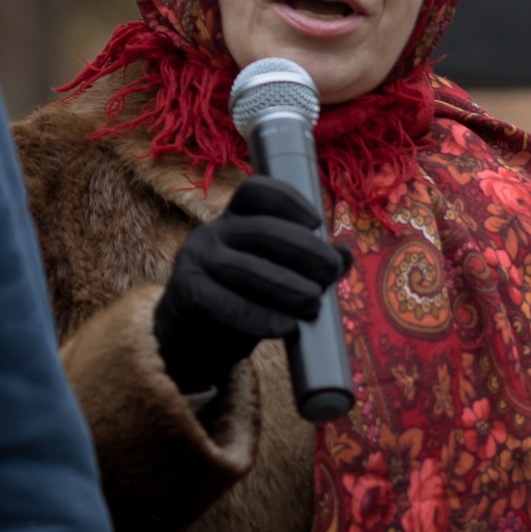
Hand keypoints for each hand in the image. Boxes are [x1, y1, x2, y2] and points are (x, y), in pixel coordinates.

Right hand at [152, 177, 350, 394]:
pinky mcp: (186, 293)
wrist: (198, 339)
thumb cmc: (247, 297)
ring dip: (287, 285)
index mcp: (236, 219)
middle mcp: (213, 232)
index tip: (317, 223)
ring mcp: (195, 261)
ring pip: (244, 267)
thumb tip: (344, 254)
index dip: (289, 200)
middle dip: (305, 250)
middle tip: (331, 272)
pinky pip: (226, 303)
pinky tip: (286, 325)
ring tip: (314, 303)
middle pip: (262, 229)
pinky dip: (259, 316)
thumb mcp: (280, 274)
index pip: (256, 192)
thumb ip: (312, 262)